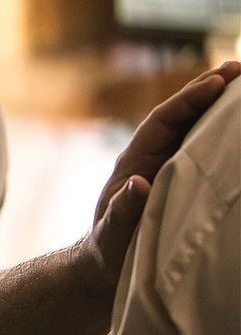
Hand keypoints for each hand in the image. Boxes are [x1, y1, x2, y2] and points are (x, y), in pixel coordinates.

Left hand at [83, 60, 238, 287]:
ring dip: (217, 105)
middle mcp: (150, 156)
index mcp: (133, 161)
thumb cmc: (107, 251)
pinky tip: (240, 123)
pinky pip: (202, 149)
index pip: (162, 121)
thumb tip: (137, 183)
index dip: (188, 100)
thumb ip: (122, 212)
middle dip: (206, 89)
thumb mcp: (112, 234)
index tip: (215, 82)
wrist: (106, 267)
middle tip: (239, 66)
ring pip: (194, 127)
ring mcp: (165, 166)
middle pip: (180, 115)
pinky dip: (220, 132)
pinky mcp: (179, 179)